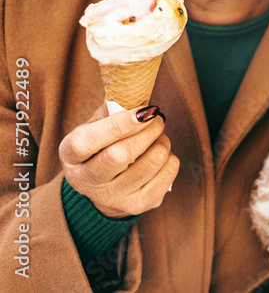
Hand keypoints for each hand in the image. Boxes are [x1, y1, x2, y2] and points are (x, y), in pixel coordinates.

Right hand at [59, 104, 178, 218]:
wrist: (104, 189)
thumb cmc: (102, 147)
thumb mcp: (95, 127)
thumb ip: (111, 110)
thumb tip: (134, 89)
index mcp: (71, 156)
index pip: (88, 142)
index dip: (118, 124)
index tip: (144, 111)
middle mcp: (87, 182)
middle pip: (122, 154)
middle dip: (148, 130)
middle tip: (157, 118)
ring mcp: (113, 197)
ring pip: (151, 162)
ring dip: (162, 141)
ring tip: (157, 136)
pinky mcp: (139, 205)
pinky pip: (168, 173)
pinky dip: (171, 158)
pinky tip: (159, 155)